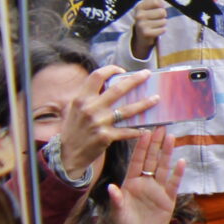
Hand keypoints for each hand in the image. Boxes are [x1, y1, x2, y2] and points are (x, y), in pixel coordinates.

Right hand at [54, 64, 156, 182]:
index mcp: (81, 99)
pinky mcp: (106, 136)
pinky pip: (127, 131)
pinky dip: (137, 130)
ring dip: (144, 103)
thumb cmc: (73, 130)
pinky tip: (146, 129)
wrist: (67, 154)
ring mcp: (99, 122)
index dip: (111, 70)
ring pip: (127, 110)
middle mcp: (90, 108)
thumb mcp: (74, 110)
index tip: (122, 70)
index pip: (97, 76)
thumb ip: (88, 98)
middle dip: (135, 80)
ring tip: (156, 98)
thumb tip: (106, 86)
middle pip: (117, 90)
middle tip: (147, 74)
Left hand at [105, 132, 181, 223]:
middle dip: (155, 144)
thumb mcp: (117, 215)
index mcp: (131, 183)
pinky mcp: (168, 198)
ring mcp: (158, 189)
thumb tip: (112, 188)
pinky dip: (178, 173)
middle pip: (152, 160)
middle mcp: (145, 183)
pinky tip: (182, 162)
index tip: (144, 132)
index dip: (141, 147)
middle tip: (161, 127)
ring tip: (171, 137)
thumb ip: (116, 201)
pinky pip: (174, 183)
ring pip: (163, 168)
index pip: (137, 162)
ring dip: (167, 153)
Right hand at [125, 0, 167, 60]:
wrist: (141, 37)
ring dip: (162, 24)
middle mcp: (138, 15)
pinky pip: (163, 29)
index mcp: (139, 7)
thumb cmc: (149, 19)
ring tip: (155, 26)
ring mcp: (141, 24)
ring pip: (163, 21)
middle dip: (162, 16)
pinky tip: (156, 31)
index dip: (161, 5)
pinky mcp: (146, 33)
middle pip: (162, 12)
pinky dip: (162, 31)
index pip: (156, 1)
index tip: (158, 9)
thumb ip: (155, 0)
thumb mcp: (149, 9)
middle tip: (156, 20)